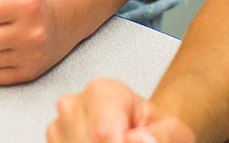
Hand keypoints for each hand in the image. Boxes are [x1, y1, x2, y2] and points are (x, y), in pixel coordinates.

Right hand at [47, 79, 194, 142]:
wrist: (144, 132)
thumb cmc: (158, 132)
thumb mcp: (174, 134)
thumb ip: (163, 137)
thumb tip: (138, 141)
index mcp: (105, 91)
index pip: (103, 132)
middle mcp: (74, 102)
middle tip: (127, 142)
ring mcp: (59, 122)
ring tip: (117, 141)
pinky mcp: (54, 139)